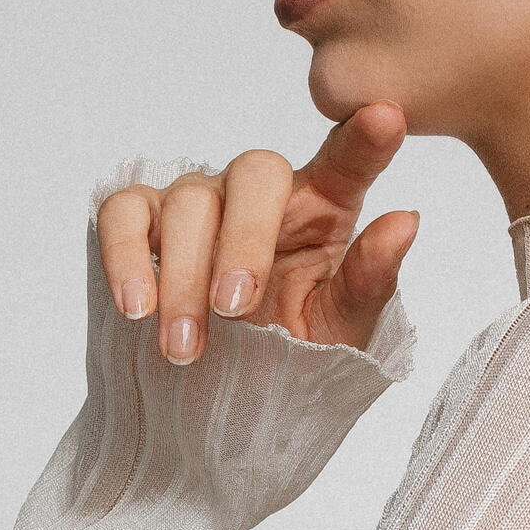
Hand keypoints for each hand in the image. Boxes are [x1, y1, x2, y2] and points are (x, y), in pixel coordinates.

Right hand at [95, 104, 416, 362]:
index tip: (387, 119)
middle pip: (254, 174)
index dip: (363, 140)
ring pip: (188, 201)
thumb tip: (406, 221)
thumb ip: (368, 280)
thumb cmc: (294, 360)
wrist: (226, 410)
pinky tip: (137, 307)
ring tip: (186, 348)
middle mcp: (261, 194)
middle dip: (242, 242)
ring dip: (183, 278)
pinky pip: (123, 212)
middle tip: (235, 311)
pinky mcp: (141, 220)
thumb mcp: (341, 333)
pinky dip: (125, 256)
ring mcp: (199, 201)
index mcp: (324, 209)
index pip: (346, 162)